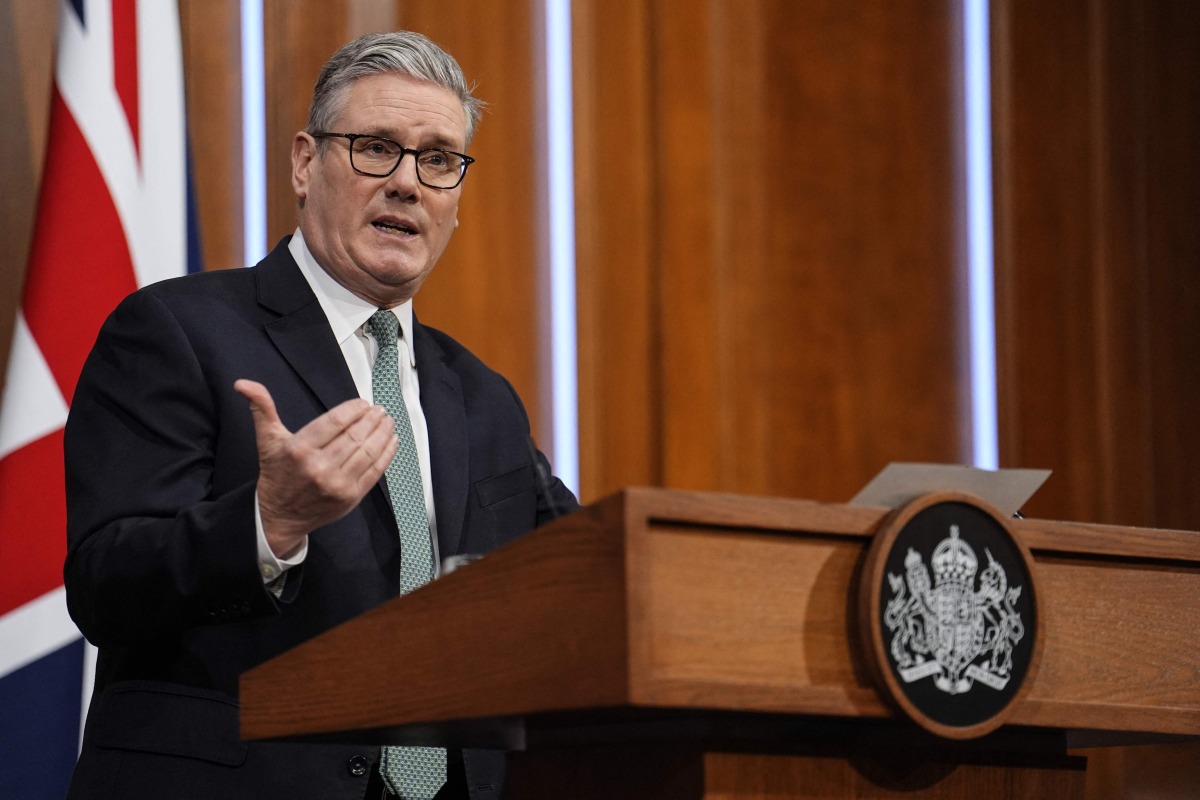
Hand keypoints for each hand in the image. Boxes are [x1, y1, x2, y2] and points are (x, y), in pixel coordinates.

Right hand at [234, 379, 397, 557]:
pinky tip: (392, 440)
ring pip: (368, 452)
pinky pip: (375, 472)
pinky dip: (387, 454)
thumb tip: (243, 383)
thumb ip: (262, 409)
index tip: (363, 404)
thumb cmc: (277, 473)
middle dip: (372, 420)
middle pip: (355, 436)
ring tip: (387, 421)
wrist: (279, 516)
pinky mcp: (350, 498)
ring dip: (383, 433)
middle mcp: (319, 467)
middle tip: (379, 410)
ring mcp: (337, 484)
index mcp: (299, 449)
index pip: (335, 422)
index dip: (354, 409)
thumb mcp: (267, 440)